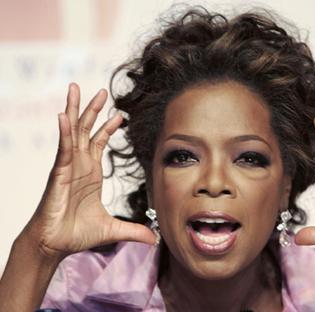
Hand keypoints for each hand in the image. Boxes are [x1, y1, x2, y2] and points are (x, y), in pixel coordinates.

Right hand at [22, 83, 154, 259]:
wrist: (55, 246)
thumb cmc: (77, 234)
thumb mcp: (112, 229)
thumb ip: (134, 230)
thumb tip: (154, 238)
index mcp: (91, 173)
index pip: (99, 143)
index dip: (109, 128)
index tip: (120, 114)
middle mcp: (80, 166)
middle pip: (86, 130)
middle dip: (94, 110)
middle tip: (102, 91)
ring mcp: (68, 167)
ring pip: (72, 132)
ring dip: (75, 109)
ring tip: (75, 88)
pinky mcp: (58, 174)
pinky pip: (62, 149)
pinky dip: (63, 132)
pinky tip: (64, 116)